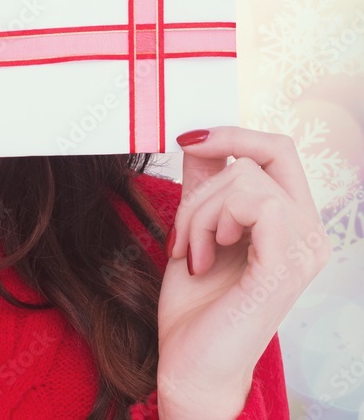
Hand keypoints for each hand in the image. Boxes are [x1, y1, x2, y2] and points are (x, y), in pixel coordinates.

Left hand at [155, 126, 330, 419]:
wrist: (189, 363)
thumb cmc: (196, 303)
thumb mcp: (196, 224)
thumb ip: (205, 181)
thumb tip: (199, 136)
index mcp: (295, 222)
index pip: (278, 149)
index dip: (233, 133)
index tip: (187, 140)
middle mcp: (311, 233)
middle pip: (264, 153)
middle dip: (208, 179)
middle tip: (185, 227)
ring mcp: (305, 250)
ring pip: (244, 176)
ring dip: (198, 210)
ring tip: (192, 252)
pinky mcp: (286, 265)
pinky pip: (252, 201)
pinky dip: (210, 222)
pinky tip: (202, 257)